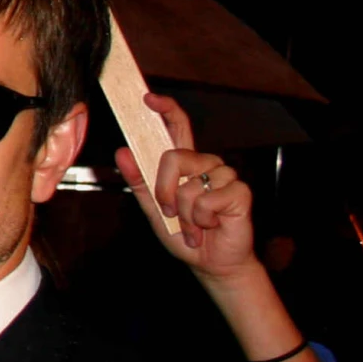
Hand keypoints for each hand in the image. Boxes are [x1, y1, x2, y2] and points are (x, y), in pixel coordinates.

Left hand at [112, 93, 254, 277]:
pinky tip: (210, 226)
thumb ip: (139, 181)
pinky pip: (208, 200)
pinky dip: (202, 220)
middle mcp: (205, 164)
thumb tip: (123, 152)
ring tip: (194, 225)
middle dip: (164, 191)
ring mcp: (225, 175)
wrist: (209, 263)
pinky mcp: (239, 191)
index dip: (165, 109)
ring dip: (186, 213)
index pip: (177, 127)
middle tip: (171, 212)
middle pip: (175, 156)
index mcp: (184, 163)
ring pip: (189, 185)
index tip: (148, 98)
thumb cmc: (183, 234)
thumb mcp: (153, 209)